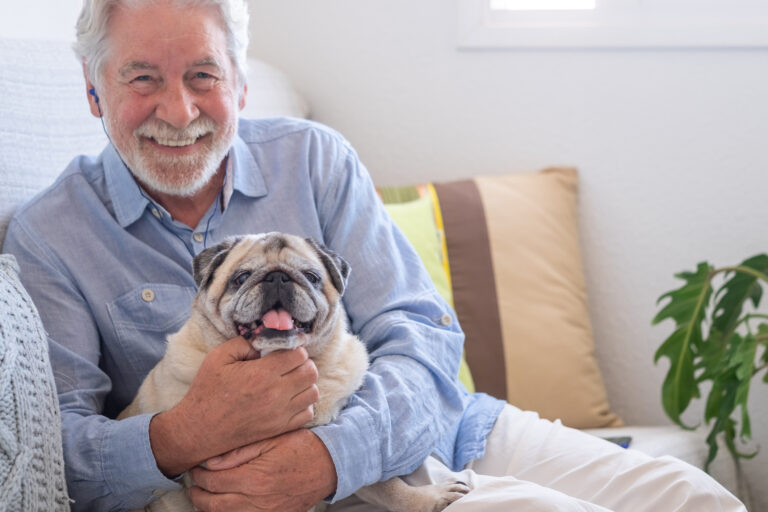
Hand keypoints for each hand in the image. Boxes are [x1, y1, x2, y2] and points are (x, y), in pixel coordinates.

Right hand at [150, 337, 318, 475]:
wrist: (199, 429)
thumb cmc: (207, 390)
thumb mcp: (219, 357)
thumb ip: (245, 343)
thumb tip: (266, 340)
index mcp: (261, 374)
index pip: (299, 354)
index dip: (293, 348)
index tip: (284, 350)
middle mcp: (275, 395)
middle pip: (310, 372)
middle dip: (303, 363)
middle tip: (289, 363)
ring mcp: (280, 414)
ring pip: (313, 392)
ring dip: (305, 383)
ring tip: (290, 380)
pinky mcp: (280, 428)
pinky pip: (307, 413)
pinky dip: (303, 403)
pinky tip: (289, 398)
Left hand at [187, 429, 337, 511]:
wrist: (331, 464)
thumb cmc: (302, 446)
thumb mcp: (273, 439)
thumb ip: (241, 451)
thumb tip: (211, 461)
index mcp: (255, 477)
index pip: (214, 481)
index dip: (199, 475)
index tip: (195, 467)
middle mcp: (258, 500)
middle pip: (214, 505)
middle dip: (198, 495)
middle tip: (193, 484)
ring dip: (209, 509)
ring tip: (204, 496)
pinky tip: (225, 506)